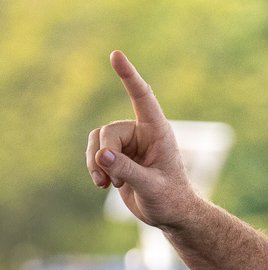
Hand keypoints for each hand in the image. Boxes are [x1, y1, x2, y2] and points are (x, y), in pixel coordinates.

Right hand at [86, 51, 197, 227]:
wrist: (171, 214)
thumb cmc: (170, 200)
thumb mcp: (152, 188)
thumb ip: (128, 171)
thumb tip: (103, 155)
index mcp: (158, 131)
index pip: (143, 97)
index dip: (129, 76)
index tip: (116, 55)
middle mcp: (142, 132)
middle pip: (109, 131)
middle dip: (105, 155)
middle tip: (112, 180)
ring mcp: (129, 143)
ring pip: (97, 140)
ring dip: (96, 162)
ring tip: (106, 184)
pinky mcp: (118, 155)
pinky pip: (95, 151)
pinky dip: (94, 166)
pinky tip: (103, 184)